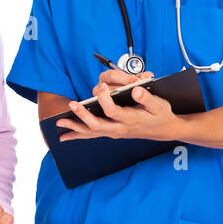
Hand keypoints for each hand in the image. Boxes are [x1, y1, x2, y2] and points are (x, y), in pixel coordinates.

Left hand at [56, 70, 175, 142]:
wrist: (162, 129)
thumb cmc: (160, 114)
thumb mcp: (160, 105)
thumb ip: (148, 98)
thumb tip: (136, 91)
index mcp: (131, 119)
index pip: (114, 111)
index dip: (106, 99)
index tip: (103, 87)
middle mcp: (120, 128)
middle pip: (97, 125)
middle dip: (82, 116)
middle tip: (71, 105)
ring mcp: (114, 132)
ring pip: (92, 132)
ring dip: (75, 128)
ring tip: (59, 123)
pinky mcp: (111, 132)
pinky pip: (92, 135)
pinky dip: (77, 135)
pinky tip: (65, 136)